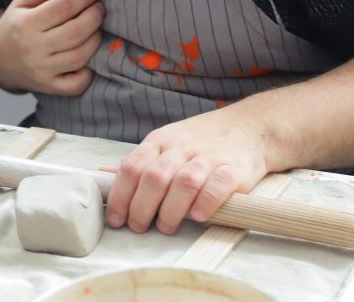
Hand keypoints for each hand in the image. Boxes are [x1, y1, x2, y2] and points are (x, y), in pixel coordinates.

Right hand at [0, 0, 103, 94]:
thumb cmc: (14, 26)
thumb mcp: (21, 1)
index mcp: (25, 24)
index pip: (63, 7)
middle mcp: (33, 49)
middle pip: (75, 32)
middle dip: (94, 16)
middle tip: (99, 8)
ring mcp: (42, 71)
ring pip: (79, 56)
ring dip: (95, 39)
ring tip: (96, 28)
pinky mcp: (49, 87)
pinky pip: (76, 84)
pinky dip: (88, 71)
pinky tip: (88, 56)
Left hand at [104, 108, 269, 234]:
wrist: (251, 127)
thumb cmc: (202, 141)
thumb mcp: (166, 144)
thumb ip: (139, 162)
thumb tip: (102, 174)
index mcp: (160, 141)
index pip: (132, 167)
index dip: (120, 196)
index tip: (116, 219)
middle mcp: (181, 147)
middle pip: (154, 178)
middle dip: (141, 208)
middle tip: (139, 227)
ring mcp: (208, 156)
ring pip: (183, 183)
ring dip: (171, 210)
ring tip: (166, 227)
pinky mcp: (234, 168)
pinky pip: (217, 186)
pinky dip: (205, 203)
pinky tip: (197, 216)